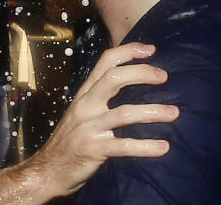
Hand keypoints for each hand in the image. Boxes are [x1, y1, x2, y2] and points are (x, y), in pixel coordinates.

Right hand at [23, 42, 176, 196]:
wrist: (47, 170)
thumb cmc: (70, 140)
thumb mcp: (81, 112)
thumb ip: (99, 97)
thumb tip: (129, 83)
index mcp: (85, 94)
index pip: (106, 62)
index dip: (128, 51)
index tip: (150, 49)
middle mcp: (86, 105)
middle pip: (114, 78)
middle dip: (141, 73)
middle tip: (164, 76)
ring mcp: (89, 127)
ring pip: (123, 113)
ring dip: (152, 112)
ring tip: (174, 113)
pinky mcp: (93, 149)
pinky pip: (124, 146)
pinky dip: (146, 146)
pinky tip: (163, 147)